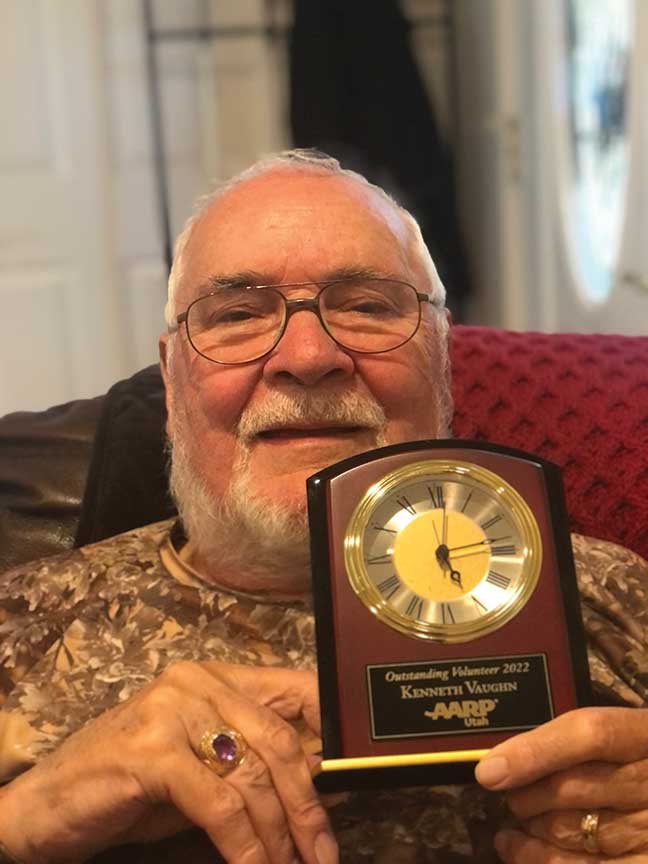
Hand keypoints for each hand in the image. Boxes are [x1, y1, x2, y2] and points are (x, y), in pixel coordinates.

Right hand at [0, 662, 336, 863]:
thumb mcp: (203, 767)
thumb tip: (320, 784)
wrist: (50, 802)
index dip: (333, 730)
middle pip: (279, 740)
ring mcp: (172, 711)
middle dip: (309, 805)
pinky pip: (218, 805)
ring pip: (252, 777)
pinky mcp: (150, 752)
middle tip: (325, 851)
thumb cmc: (133, 785)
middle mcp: (197, 683)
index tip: (358, 779)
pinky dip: (245, 847)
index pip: (296, 689)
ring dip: (280, 836)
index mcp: (217, 677)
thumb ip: (251, 764)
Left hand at [475, 707, 647, 861]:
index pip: (591, 733)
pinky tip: (520, 853)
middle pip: (572, 787)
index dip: (535, 751)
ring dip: (531, 832)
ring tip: (511, 830)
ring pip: (573, 832)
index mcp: (646, 735)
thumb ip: (580, 740)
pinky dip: (546, 862)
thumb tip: (504, 760)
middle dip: (526, 795)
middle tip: (508, 797)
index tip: (489, 771)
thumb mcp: (629, 740)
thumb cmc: (642, 764)